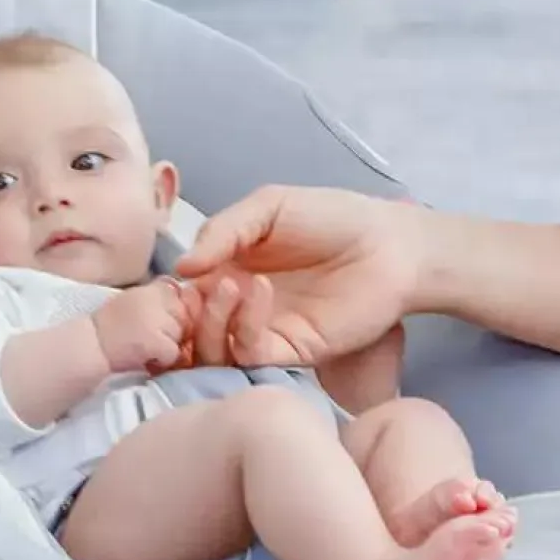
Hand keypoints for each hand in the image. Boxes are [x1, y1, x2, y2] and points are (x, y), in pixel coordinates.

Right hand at [93, 278, 193, 375]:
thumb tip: (185, 296)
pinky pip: (173, 352)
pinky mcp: (154, 341)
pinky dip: (163, 360)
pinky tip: (147, 359)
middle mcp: (152, 300)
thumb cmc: (108, 328)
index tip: (158, 321)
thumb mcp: (131, 301)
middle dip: (173, 329)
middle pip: (183, 314)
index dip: (172, 311)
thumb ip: (155, 299)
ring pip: (180, 334)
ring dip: (168, 345)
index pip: (177, 292)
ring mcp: (154, 320)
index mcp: (147, 290)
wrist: (89, 347)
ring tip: (147, 348)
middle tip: (152, 337)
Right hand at [175, 186, 421, 368]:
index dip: (170, 292)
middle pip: (190, 328)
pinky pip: (250, 354)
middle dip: (183, 312)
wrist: (391, 245)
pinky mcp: (289, 352)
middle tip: (193, 290)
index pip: (183, 293)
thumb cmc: (333, 218)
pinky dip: (243, 327)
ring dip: (211, 320)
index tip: (168, 279)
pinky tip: (257, 291)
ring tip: (231, 284)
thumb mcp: (269, 206)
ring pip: (213, 348)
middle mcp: (239, 307)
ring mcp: (263, 332)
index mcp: (229, 270)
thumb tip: (181, 269)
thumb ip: (223, 230)